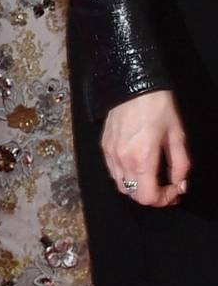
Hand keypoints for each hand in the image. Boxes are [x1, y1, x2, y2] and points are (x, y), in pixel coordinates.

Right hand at [102, 89, 189, 208]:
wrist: (134, 86)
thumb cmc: (157, 106)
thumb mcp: (177, 135)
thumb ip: (181, 165)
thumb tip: (181, 183)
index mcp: (142, 158)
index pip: (148, 197)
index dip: (164, 200)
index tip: (175, 190)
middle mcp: (122, 160)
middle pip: (134, 196)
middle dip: (152, 195)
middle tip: (166, 187)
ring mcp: (110, 154)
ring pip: (122, 186)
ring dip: (138, 187)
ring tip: (152, 177)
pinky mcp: (104, 147)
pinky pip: (113, 172)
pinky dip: (126, 176)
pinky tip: (138, 166)